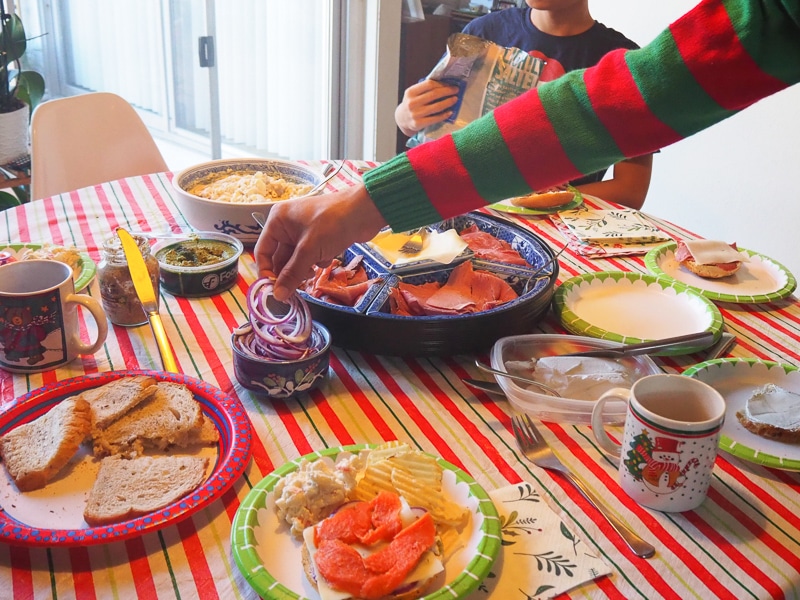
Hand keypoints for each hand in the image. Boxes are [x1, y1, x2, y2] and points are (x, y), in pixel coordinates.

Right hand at [254, 184, 386, 301]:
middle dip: (289, 273)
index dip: (266, 272)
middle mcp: (287, 225)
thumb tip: (278, 295)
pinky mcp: (318, 238)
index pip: (263, 251)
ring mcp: (303, 231)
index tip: (274, 290)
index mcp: (277, 221)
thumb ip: (292, 273)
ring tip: (313, 272)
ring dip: (304, 269)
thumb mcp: (309, 250)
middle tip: (295, 290)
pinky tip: (327, 258)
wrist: (365, 211)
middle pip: (280, 258)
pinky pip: (310, 256)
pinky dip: (317, 261)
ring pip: (296, 259)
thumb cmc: (333, 223)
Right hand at [395, 80, 459, 136]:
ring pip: (436, 107)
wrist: (401, 119)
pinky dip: (444, 115)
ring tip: (455, 99)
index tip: (451, 84)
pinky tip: (450, 112)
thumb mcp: (413, 94)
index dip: (442, 84)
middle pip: (434, 94)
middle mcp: (411, 103)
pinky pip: (435, 118)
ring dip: (448, 102)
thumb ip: (425, 89)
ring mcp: (415, 114)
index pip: (429, 84)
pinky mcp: (418, 124)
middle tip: (456, 90)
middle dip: (447, 91)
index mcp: (410, 92)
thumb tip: (445, 83)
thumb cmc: (412, 104)